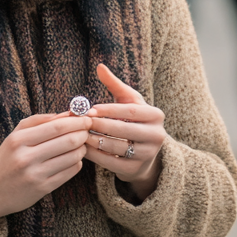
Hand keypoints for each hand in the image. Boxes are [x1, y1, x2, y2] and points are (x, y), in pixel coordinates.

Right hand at [0, 112, 92, 236]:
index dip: (77, 121)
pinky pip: (70, 172)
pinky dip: (77, 162)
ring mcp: (35, 175)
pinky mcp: (43, 189)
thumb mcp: (17, 135)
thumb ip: (41, 121)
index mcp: (18, 140)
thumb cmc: (7, 158)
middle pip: (69, 141)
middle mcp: (26, 158)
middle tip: (87, 130)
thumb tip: (68, 113)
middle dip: (83, 133)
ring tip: (80, 144)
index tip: (86, 118)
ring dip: (82, 148)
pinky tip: (73, 158)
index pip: (57, 126)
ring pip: (73, 157)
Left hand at [85, 63, 167, 200]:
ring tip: (80, 135)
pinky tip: (84, 148)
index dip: (109, 110)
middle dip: (99, 125)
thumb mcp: (129, 101)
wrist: (144, 152)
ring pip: (116, 147)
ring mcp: (148, 154)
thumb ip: (114, 84)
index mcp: (156, 115)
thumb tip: (99, 66)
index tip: (89, 110)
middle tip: (81, 122)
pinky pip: (111, 163)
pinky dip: (96, 155)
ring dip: (95, 141)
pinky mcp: (135, 170)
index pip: (130, 111)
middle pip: (123, 130)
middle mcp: (156, 135)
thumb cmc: (133, 120)